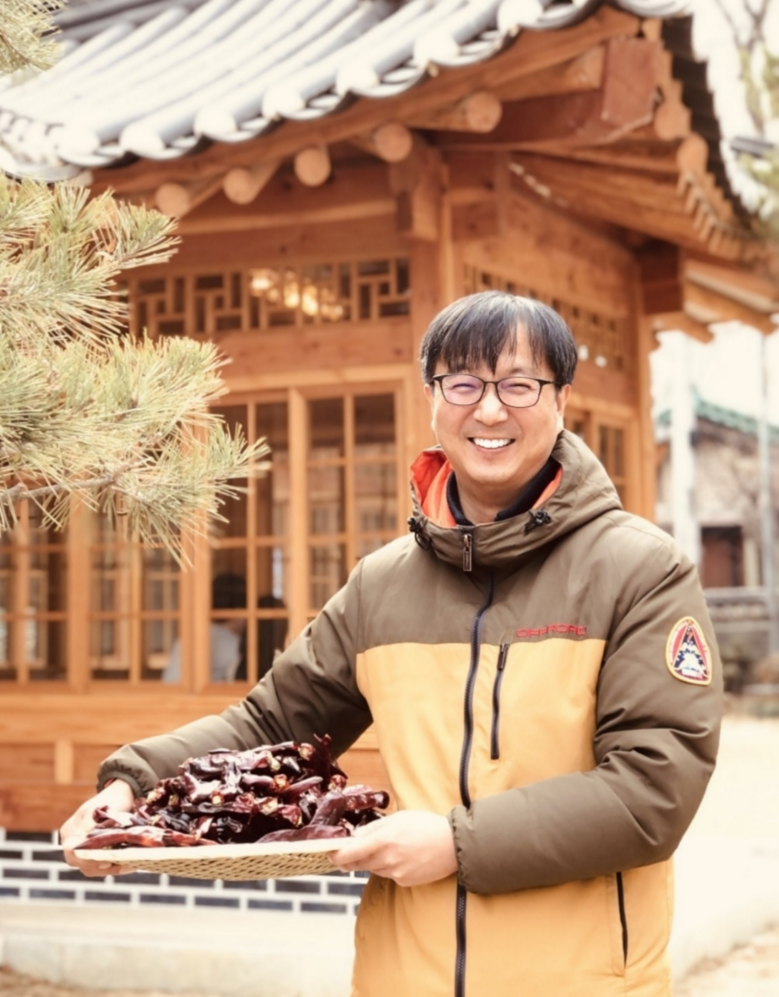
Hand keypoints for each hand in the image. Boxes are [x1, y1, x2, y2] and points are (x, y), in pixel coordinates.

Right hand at [60, 779, 135, 877]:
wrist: (123, 795)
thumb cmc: (111, 800)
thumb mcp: (98, 808)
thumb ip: (89, 824)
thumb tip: (84, 842)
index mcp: (70, 831)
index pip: (71, 851)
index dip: (85, 858)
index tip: (103, 860)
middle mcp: (74, 844)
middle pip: (80, 863)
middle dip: (99, 866)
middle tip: (119, 864)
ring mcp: (85, 850)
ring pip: (91, 868)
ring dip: (109, 869)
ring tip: (129, 865)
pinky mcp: (98, 854)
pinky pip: (102, 866)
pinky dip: (114, 867)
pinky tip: (129, 865)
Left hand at [331, 811, 457, 887]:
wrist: (452, 844)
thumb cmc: (425, 825)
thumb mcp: (398, 818)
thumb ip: (374, 829)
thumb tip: (355, 837)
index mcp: (383, 840)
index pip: (349, 853)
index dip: (336, 855)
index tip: (330, 853)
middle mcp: (386, 859)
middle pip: (357, 864)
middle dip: (351, 858)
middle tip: (349, 851)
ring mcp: (395, 873)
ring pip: (373, 868)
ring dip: (372, 860)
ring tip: (388, 847)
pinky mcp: (404, 881)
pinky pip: (388, 874)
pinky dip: (389, 866)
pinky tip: (402, 856)